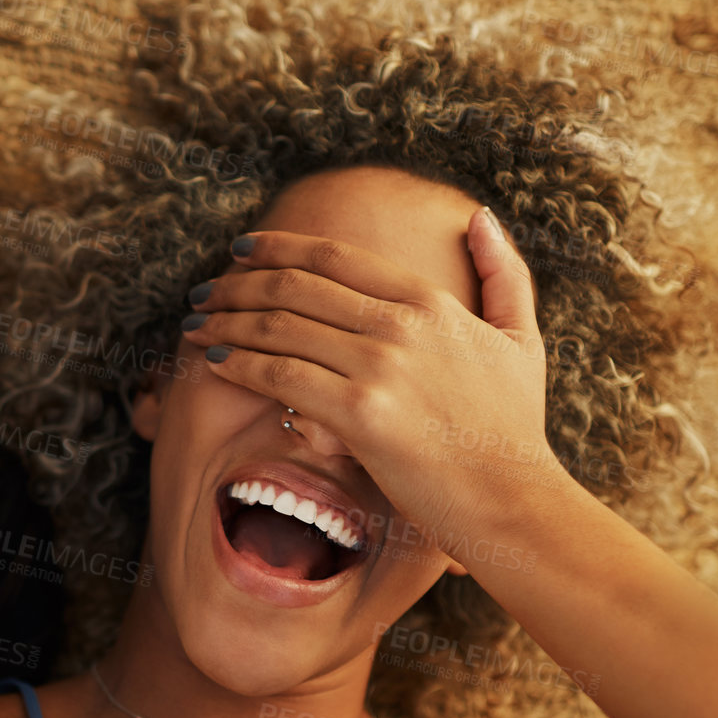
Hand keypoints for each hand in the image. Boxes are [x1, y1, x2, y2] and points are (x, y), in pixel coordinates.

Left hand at [179, 208, 559, 559]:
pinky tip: (212, 361)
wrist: (513, 500)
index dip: (278, 247)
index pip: (335, 257)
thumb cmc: (513, 429)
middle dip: (237, 284)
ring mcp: (379, 367)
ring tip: (195, 326)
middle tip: (203, 293)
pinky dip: (237, 363)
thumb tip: (479, 217)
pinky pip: (279, 376)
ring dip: (226, 323)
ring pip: (279, 328)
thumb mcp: (522, 340)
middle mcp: (401, 325)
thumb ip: (503, 274)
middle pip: (295, 287)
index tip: (241, 249)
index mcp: (430, 301)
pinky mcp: (359, 413)